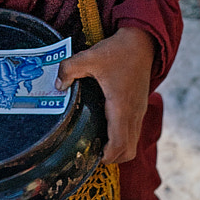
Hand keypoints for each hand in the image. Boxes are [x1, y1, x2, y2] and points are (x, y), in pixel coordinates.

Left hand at [58, 25, 154, 164]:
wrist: (142, 42)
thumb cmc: (117, 51)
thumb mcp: (90, 57)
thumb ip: (69, 69)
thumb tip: (57, 85)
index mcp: (121, 107)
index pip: (119, 145)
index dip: (106, 156)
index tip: (91, 156)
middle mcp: (134, 114)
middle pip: (128, 151)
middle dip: (111, 157)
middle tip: (91, 150)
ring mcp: (139, 111)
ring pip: (132, 143)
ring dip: (118, 148)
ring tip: (98, 142)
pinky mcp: (140, 107)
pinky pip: (134, 132)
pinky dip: (123, 138)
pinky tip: (107, 128)